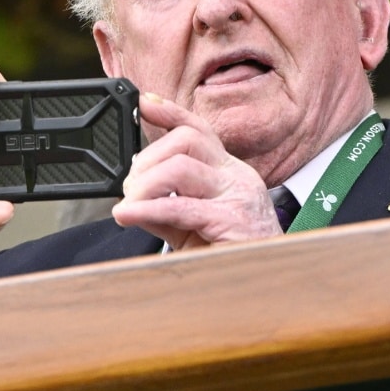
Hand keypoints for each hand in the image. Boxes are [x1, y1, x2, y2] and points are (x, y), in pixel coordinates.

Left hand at [111, 93, 280, 249]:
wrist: (261, 289)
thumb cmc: (229, 257)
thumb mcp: (190, 226)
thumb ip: (164, 206)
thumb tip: (132, 196)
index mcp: (230, 172)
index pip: (201, 130)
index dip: (171, 112)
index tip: (143, 101)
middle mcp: (238, 177)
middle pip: (187, 139)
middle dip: (148, 158)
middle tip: (130, 188)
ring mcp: (239, 195)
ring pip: (181, 166)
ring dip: (144, 185)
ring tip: (130, 206)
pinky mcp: (232, 220)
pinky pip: (180, 206)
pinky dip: (146, 209)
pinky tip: (128, 216)